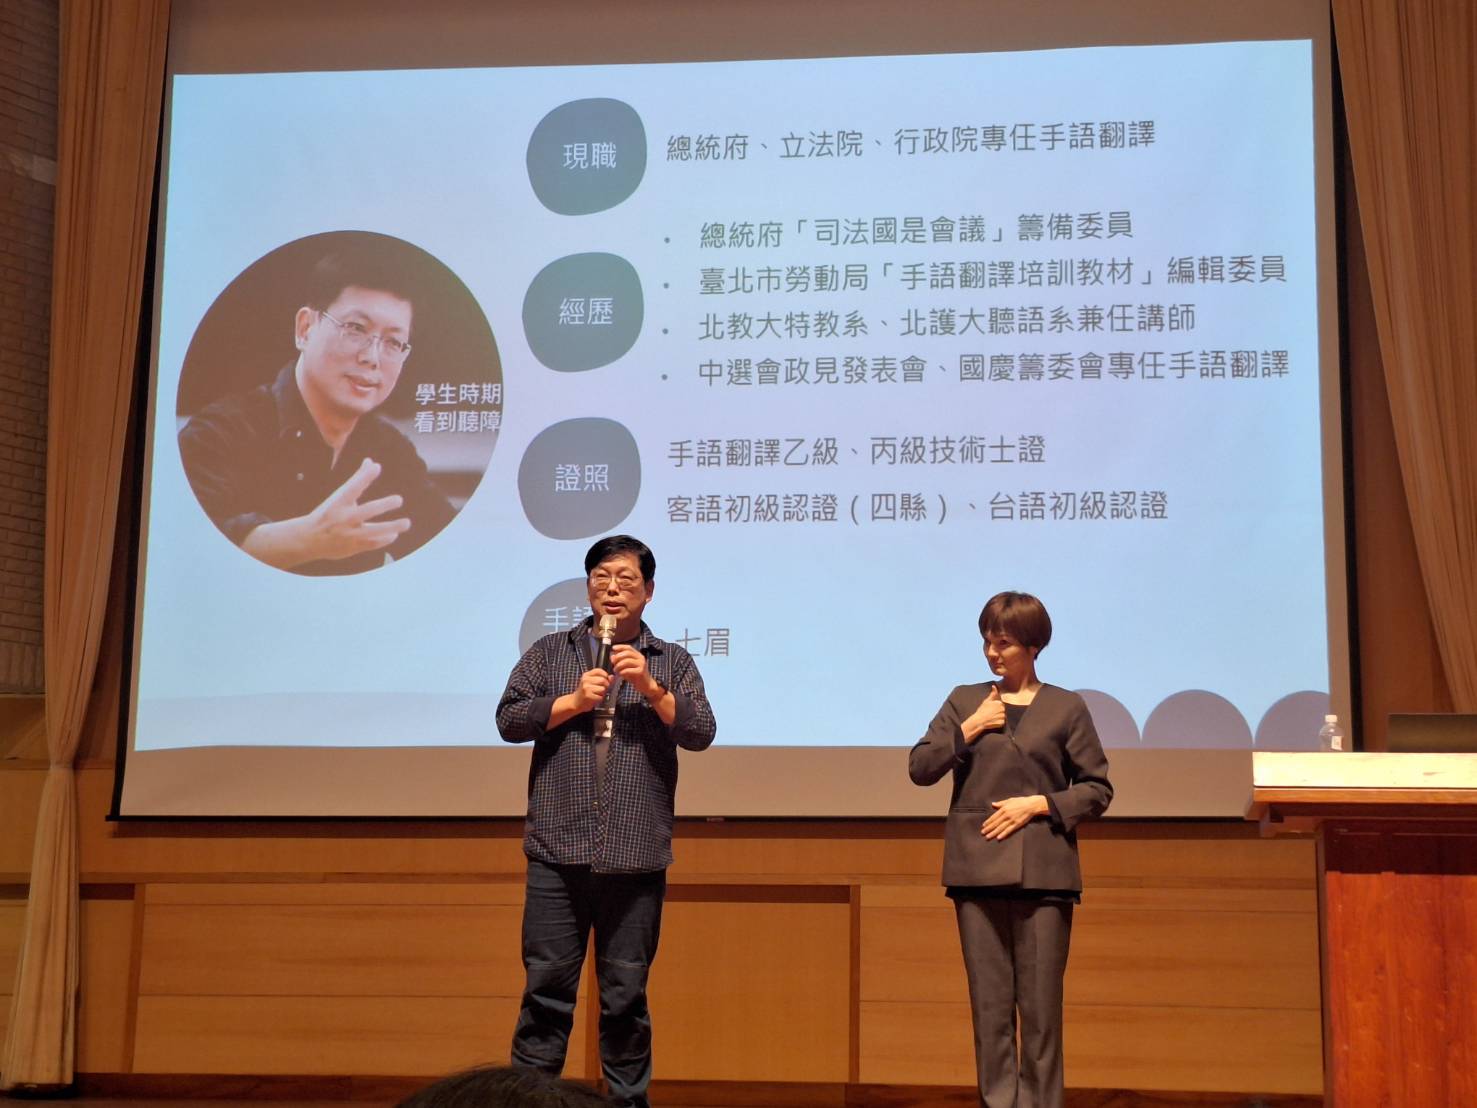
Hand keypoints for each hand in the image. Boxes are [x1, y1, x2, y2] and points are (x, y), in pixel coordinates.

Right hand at [239, 458, 409, 569]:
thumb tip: (371, 461)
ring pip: (374, 531)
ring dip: (391, 527)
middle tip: (399, 499)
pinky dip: (384, 539)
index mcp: (338, 502)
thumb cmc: (329, 513)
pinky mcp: (353, 546)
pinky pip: (373, 543)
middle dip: (384, 505)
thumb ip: (358, 480)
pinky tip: (394, 534)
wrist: (309, 539)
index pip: (352, 487)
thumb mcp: (339, 496)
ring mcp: (349, 533)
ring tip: (406, 523)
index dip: (364, 477)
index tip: (376, 467)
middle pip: (366, 511)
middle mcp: (344, 517)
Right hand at [569, 667, 612, 712]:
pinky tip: (594, 699)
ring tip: (596, 694)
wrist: (575, 702)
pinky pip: (600, 697)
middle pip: (603, 680)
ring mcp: (586, 688)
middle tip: (601, 690)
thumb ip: (602, 678)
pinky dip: (599, 699)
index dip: (605, 675)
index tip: (604, 680)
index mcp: (586, 675)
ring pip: (603, 689)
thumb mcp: (592, 683)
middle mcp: (585, 680)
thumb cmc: (585, 692)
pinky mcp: (588, 696)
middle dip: (605, 686)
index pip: (599, 671)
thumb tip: (612, 677)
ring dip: (602, 693)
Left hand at [611, 644, 660, 698]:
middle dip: (618, 656)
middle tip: (612, 662)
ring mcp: (641, 665)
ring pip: (627, 661)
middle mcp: (640, 658)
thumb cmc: (635, 676)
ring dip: (619, 665)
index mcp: (637, 655)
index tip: (613, 648)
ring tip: (615, 670)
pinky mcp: (641, 672)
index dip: (620, 647)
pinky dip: (622, 671)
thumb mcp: (626, 667)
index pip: (629, 647)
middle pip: (627, 653)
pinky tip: (620, 674)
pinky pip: (629, 670)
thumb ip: (619, 661)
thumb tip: (612, 656)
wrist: (645, 685)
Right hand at [962, 685, 1004, 743]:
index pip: (1001, 704)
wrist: (978, 721)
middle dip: (998, 712)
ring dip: (999, 718)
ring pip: (1003, 716)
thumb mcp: (986, 701)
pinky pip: (1002, 722)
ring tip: (992, 718)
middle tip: (991, 714)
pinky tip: (993, 722)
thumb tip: (994, 686)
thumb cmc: (982, 710)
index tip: (991, 710)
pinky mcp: (1002, 722)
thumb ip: (992, 694)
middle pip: (1003, 710)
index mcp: (999, 703)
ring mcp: (1002, 716)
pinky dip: (998, 723)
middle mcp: (1002, 709)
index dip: (996, 707)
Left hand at [981, 795, 1047, 839]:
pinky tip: (998, 838)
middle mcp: (1006, 815)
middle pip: (995, 823)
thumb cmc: (1020, 801)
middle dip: (988, 829)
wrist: (1031, 805)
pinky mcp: (1017, 824)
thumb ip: (1000, 803)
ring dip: (993, 833)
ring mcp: (1011, 820)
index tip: (983, 826)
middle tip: (982, 833)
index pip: (993, 817)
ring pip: (1000, 828)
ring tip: (988, 837)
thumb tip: (993, 804)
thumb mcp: (1009, 800)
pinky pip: (1008, 830)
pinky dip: (1003, 834)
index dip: (988, 822)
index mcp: (1003, 809)